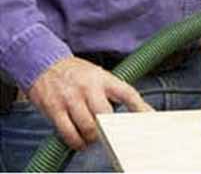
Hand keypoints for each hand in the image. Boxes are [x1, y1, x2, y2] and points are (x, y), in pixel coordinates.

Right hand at [28, 56, 152, 150]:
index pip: (127, 93)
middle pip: (106, 114)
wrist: (45, 64)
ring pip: (88, 127)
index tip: (149, 118)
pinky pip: (68, 133)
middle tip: (112, 135)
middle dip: (110, 129)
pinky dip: (76, 142)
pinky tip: (79, 141)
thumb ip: (110, 90)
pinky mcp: (55, 109)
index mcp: (103, 78)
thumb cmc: (75, 72)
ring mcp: (71, 98)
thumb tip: (129, 109)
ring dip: (93, 138)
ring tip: (93, 138)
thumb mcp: (97, 74)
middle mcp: (89, 87)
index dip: (140, 107)